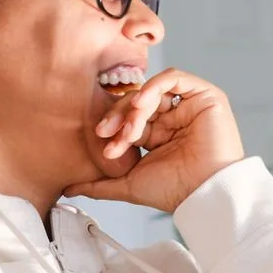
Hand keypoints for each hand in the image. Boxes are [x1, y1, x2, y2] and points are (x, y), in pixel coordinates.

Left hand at [67, 68, 244, 214]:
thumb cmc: (172, 192)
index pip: (129, 117)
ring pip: (152, 90)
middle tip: (108, 134)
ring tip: (131, 130)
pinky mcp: (205, 96)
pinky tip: (142, 103)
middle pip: (138, 101)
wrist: (203, 194)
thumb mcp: (127, 185)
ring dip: (135, 108)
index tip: (102, 140)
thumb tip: (66, 189)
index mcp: (159, 134)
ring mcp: (189, 105)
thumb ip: (98, 185)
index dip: (115, 125)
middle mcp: (174, 117)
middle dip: (119, 116)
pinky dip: (153, 87)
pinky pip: (174, 78)